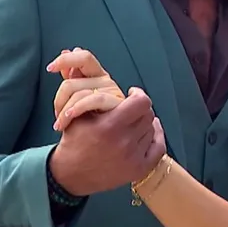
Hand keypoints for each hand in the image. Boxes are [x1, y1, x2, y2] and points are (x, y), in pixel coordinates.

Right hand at [45, 50, 165, 196]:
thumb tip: (69, 52)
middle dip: (140, 109)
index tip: (130, 93)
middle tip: (130, 109)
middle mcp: (124, 143)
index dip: (138, 95)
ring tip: (132, 123)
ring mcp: (132, 158)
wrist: (70, 174)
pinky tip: (148, 133)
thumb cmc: (73, 139)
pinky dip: (156, 137)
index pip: (142, 102)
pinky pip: (159, 147)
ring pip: (151, 128)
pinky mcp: (138, 170)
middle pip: (148, 114)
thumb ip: (75, 81)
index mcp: (109, 126)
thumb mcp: (72, 111)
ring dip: (144, 123)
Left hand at [48, 48, 125, 130]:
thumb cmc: (95, 118)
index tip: (49, 68)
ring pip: (78, 94)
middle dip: (59, 100)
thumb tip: (66, 51)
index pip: (83, 57)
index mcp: (97, 75)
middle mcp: (106, 80)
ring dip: (64, 112)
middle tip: (57, 116)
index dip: (66, 59)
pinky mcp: (117, 103)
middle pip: (72, 81)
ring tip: (60, 125)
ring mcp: (112, 91)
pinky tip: (68, 119)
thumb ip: (73, 76)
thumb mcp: (80, 96)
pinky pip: (92, 100)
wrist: (110, 140)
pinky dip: (76, 109)